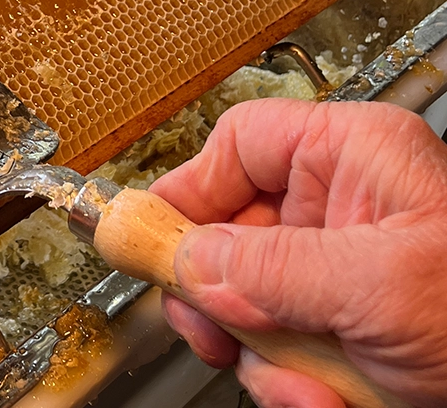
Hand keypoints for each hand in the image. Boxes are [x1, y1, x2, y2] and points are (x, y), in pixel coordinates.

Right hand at [151, 99, 446, 407]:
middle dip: (222, 295)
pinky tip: (330, 399)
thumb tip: (187, 261)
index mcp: (353, 157)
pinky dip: (294, 386)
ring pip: (248, 301)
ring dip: (266, 357)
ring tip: (310, 386)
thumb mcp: (380, 285)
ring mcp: (340, 270)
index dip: (186, 192)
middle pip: (228, 230)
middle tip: (214, 331)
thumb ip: (272, 267)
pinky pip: (280, 349)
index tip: (147, 242)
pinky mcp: (344, 326)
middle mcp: (341, 205)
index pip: (236, 146)